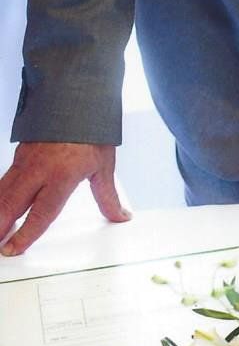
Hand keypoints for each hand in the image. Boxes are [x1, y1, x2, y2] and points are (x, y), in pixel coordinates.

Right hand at [0, 142, 129, 255]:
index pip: (41, 213)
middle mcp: (39, 170)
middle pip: (12, 205)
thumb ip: (107, 196)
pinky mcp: (20, 154)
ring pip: (3, 192)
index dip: (26, 234)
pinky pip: (4, 179)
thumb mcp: (104, 165)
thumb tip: (120, 215)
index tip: (14, 248)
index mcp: (61, 175)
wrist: (78, 98)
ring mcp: (26, 161)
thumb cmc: (92, 129)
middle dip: (1, 226)